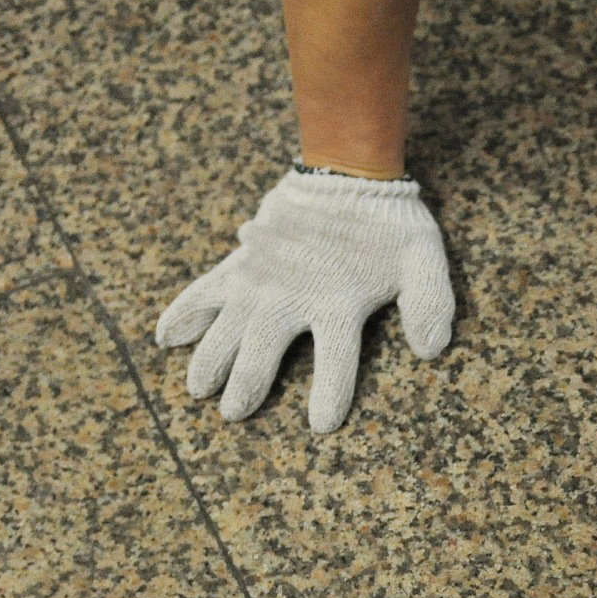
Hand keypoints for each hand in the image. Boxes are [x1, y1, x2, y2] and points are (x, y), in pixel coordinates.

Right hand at [158, 169, 453, 432]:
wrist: (347, 171)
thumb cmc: (390, 224)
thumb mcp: (424, 260)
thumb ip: (432, 304)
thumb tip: (431, 351)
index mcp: (341, 299)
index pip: (337, 358)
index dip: (330, 393)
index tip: (320, 426)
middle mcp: (294, 292)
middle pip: (264, 347)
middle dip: (247, 383)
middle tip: (233, 414)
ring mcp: (262, 276)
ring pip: (228, 325)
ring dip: (211, 358)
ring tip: (198, 389)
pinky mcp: (242, 260)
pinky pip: (205, 288)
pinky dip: (184, 311)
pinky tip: (165, 338)